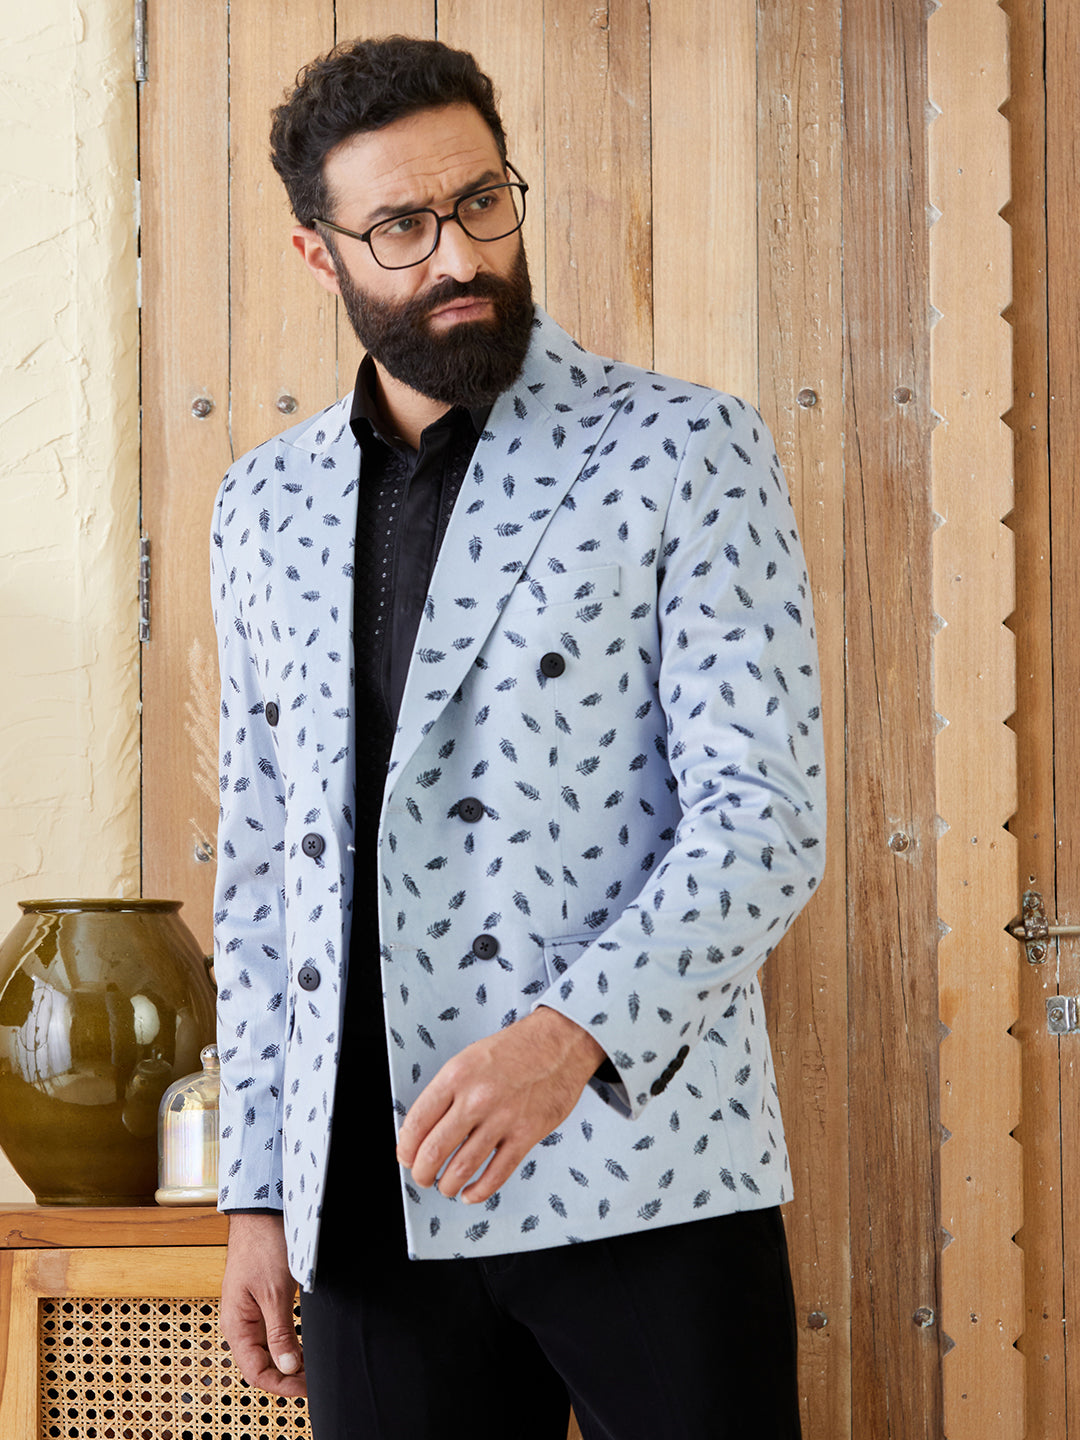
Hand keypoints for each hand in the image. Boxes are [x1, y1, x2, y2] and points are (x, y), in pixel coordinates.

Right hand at [220, 1212, 306, 1396]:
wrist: (260, 1213)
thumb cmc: (262, 1246)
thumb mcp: (275, 1293)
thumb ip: (280, 1333)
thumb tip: (288, 1368)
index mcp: (236, 1325)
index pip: (255, 1372)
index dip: (281, 1385)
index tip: (307, 1389)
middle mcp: (240, 1324)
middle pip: (261, 1365)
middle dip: (287, 1377)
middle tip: (314, 1381)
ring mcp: (249, 1313)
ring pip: (267, 1351)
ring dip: (288, 1362)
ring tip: (312, 1368)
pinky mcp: (260, 1301)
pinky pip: (271, 1333)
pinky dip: (287, 1344)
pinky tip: (302, 1347)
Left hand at [396, 1006, 605, 1204]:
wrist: (559, 1042)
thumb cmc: (515, 1049)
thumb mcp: (469, 1058)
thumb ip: (446, 1092)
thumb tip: (423, 1129)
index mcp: (456, 1076)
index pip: (417, 1121)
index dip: (406, 1147)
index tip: (406, 1156)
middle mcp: (476, 1098)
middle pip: (434, 1150)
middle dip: (422, 1172)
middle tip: (422, 1176)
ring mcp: (502, 1118)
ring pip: (462, 1168)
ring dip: (447, 1185)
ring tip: (445, 1186)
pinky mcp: (526, 1134)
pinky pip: (497, 1174)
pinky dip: (479, 1191)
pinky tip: (471, 1193)